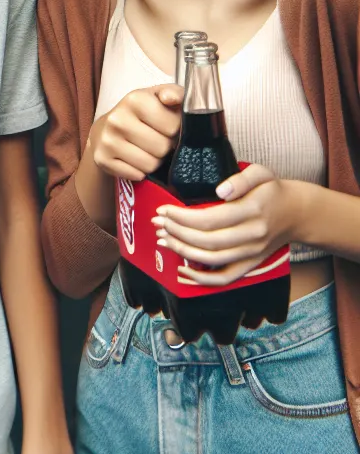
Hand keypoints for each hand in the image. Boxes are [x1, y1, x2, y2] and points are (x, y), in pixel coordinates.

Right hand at [89, 84, 182, 181]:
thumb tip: (171, 98)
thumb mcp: (157, 96)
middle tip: (156, 139)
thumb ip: (174, 93)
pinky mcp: (102, 159)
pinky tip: (134, 159)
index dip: (175, 129)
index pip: (173, 126)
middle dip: (164, 146)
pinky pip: (137, 174)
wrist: (104, 129)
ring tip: (146, 149)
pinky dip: (140, 171)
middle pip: (162, 147)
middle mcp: (117, 119)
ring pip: (150, 164)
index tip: (166, 126)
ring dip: (154, 160)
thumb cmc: (140, 113)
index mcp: (134, 99)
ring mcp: (107, 141)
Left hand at [154, 164, 296, 285]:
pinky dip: (201, 280)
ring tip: (162, 239)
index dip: (181, 217)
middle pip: (206, 241)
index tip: (163, 210)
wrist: (296, 213)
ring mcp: (252, 254)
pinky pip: (225, 279)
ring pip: (211, 260)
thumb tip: (221, 190)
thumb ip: (241, 179)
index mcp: (252, 211)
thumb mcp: (261, 173)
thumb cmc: (272, 190)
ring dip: (182, 251)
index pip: (209, 219)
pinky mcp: (251, 264)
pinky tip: (181, 270)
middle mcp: (252, 236)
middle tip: (156, 222)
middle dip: (176, 232)